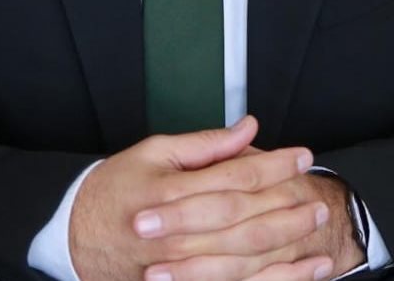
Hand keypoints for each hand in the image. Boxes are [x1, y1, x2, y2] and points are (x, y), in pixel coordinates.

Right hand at [71, 116, 329, 280]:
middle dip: (287, 206)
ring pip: (246, 258)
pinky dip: (276, 280)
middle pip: (245, 220)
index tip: (301, 157)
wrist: (77, 241)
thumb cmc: (114, 192)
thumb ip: (204, 144)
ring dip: (287, 243)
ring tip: (315, 226)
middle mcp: (176, 235)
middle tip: (317, 194)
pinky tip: (304, 270)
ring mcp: (181, 269)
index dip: (273, 166)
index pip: (234, 177)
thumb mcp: (152, 153)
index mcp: (169, 195)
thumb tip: (248, 128)